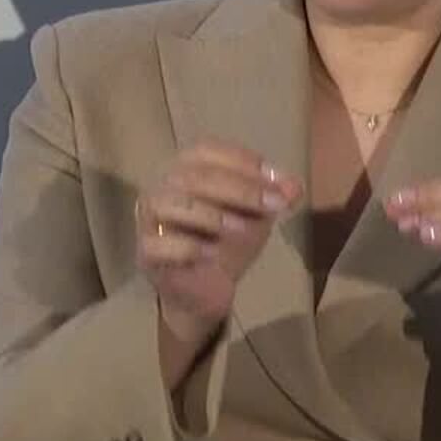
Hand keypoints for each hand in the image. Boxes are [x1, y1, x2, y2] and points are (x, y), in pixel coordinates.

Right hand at [136, 139, 301, 347]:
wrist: (207, 290)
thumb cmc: (227, 241)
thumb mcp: (258, 216)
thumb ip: (274, 198)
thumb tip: (294, 186)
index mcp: (187, 168)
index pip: (207, 150)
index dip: (243, 161)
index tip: (279, 181)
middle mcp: (162, 186)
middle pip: (193, 175)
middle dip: (239, 188)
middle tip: (274, 204)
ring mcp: (149, 219)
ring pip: (169, 202)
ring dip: (210, 213)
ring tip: (242, 229)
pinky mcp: (145, 253)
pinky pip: (157, 244)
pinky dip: (186, 246)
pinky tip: (211, 254)